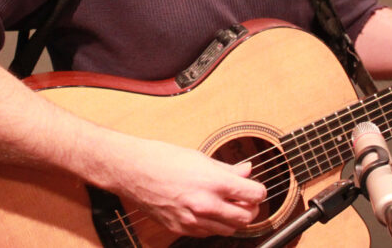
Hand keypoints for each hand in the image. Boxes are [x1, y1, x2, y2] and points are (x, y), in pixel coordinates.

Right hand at [105, 136, 265, 236]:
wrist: (133, 171)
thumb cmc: (163, 159)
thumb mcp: (200, 158)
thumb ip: (227, 169)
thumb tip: (247, 171)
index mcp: (213, 182)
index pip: (254, 195)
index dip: (259, 191)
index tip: (256, 189)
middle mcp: (205, 204)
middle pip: (245, 218)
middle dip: (250, 209)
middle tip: (245, 199)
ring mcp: (192, 219)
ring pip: (229, 230)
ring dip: (233, 219)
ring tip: (227, 205)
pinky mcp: (180, 228)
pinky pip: (207, 234)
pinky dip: (214, 226)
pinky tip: (209, 212)